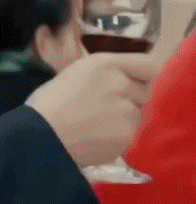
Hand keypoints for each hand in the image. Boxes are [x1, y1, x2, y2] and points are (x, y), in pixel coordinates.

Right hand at [25, 53, 157, 166]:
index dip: (143, 76)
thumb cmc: (50, 103)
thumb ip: (109, 72)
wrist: (38, 138)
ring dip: (124, 119)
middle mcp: (123, 84)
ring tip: (98, 126)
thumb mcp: (79, 72)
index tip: (134, 84)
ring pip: (138, 115)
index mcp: (108, 64)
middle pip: (145, 92)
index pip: (149, 66)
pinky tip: (97, 139)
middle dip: (131, 100)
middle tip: (107, 109)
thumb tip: (127, 78)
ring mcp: (127, 111)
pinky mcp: (127, 135)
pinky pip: (130, 134)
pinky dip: (118, 138)